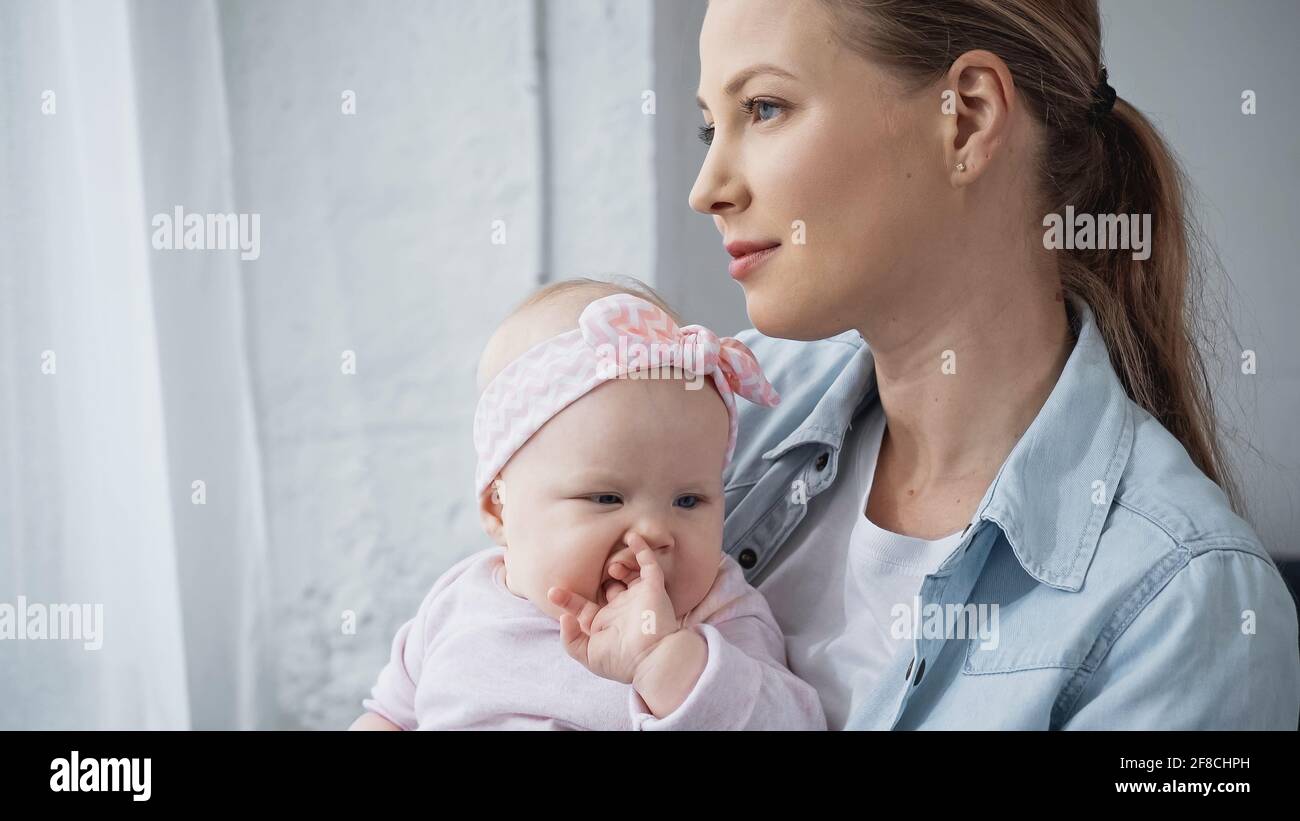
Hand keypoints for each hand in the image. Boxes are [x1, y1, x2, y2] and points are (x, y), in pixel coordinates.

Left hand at [547, 533, 679, 683]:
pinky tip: (631, 536)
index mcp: (606, 624)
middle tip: (583, 567)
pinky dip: (641, 549)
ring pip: (626, 573)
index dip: (568, 599)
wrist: (651, 659)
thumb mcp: (588, 655)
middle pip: (605, 585)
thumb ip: (570, 640)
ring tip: (610, 568)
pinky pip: (648, 564)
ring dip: (616, 566)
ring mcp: (638, 597)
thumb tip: (564, 617)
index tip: (552, 592)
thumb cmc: (621, 660)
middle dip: (596, 577)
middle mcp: (621, 609)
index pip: (584, 607)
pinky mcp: (653, 588)